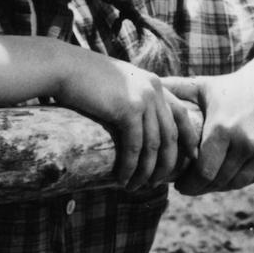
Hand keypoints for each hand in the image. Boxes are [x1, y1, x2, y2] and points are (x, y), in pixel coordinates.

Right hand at [55, 49, 198, 190]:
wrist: (63, 66)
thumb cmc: (83, 76)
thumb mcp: (117, 82)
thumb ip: (131, 96)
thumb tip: (134, 121)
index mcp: (153, 82)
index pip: (181, 112)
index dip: (188, 137)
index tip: (190, 157)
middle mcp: (153, 90)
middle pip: (171, 135)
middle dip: (167, 163)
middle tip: (158, 183)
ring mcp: (142, 99)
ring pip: (154, 146)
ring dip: (147, 171)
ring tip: (137, 187)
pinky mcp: (127, 109)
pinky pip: (135, 147)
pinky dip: (131, 167)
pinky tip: (123, 179)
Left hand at [162, 54, 253, 194]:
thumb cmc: (233, 86)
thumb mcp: (203, 86)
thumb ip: (175, 89)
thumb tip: (144, 82)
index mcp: (222, 127)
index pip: (203, 171)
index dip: (189, 184)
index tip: (178, 185)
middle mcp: (245, 141)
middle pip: (218, 181)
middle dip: (200, 189)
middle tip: (188, 188)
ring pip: (237, 182)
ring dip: (219, 187)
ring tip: (205, 184)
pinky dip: (238, 180)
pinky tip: (226, 177)